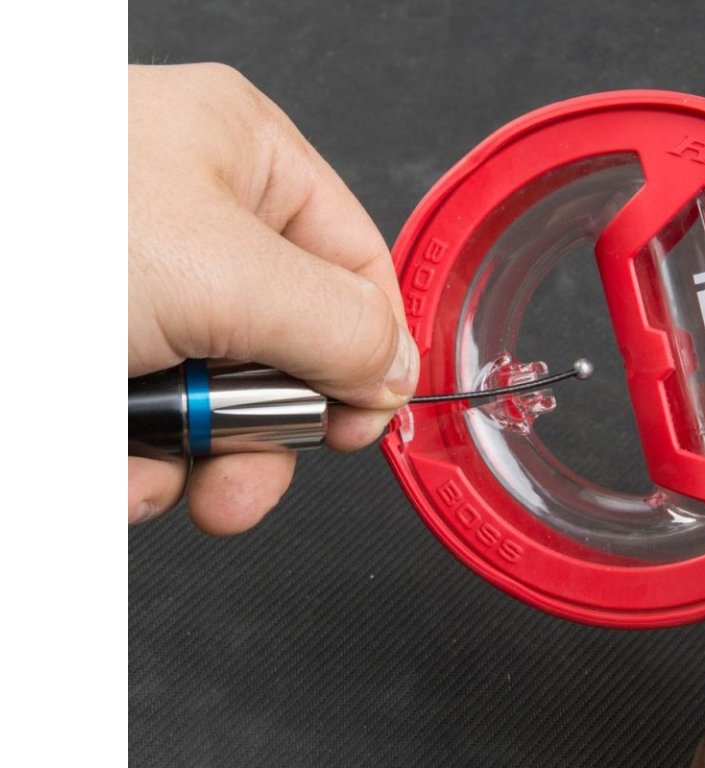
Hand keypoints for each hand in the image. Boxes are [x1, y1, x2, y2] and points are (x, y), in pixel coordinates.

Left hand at [128, 63, 418, 533]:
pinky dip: (130, 464)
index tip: (362, 421)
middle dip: (264, 428)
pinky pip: (147, 422)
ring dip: (192, 457)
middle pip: (286, 346)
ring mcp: (135, 287)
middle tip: (246, 471)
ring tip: (143, 465)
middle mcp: (190, 216)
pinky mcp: (89, 345)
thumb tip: (392, 367)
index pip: (353, 261)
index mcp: (240, 155)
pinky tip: (102, 466)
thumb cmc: (39, 234)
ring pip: (216, 400)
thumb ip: (340, 325)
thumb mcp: (223, 273)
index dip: (370, 349)